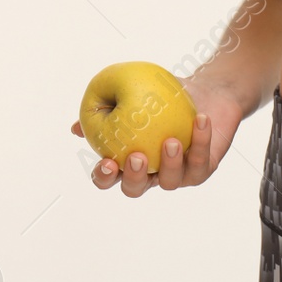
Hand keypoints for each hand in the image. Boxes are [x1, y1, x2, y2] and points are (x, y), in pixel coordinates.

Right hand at [71, 75, 243, 197]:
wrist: (205, 92)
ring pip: (171, 181)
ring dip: (170, 162)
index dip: (104, 177)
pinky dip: (200, 141)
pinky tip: (201, 120)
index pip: (109, 177)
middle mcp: (151, 173)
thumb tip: (76, 128)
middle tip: (136, 157)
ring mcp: (178, 174)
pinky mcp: (203, 168)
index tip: (107, 162)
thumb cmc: (164, 96)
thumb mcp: (131, 95)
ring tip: (170, 140)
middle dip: (133, 178)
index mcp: (128, 161)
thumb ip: (105, 109)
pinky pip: (201, 160)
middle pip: (135, 188)